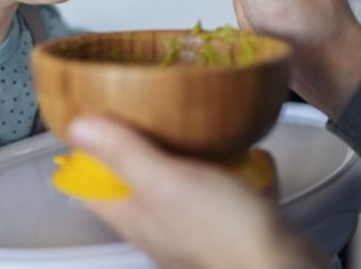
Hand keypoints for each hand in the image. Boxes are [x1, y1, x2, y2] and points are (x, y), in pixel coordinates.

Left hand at [68, 117, 323, 268]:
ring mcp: (195, 226)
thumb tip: (78, 127)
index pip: (90, 183)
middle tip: (143, 107)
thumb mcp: (165, 181)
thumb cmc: (224, 234)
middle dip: (138, 142)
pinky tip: (247, 152)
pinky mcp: (231, 227)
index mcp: (133, 215)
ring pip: (180, 183)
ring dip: (187, 153)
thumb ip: (123, 153)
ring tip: (196, 122)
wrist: (282, 267)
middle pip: (134, 179)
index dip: (86, 150)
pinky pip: (226, 189)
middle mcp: (159, 223)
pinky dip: (235, 169)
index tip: (92, 113)